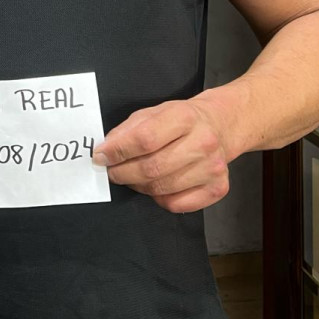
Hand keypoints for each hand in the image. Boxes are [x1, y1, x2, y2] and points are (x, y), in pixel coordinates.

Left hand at [91, 97, 230, 212]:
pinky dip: (158, 199)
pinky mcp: (218, 188)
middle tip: (112, 172)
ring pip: (162, 189)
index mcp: (184, 117)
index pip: (145, 139)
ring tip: (132, 177)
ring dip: (138, 186)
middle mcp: (203, 142)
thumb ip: (127, 131)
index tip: (100, 157)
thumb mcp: (152, 113)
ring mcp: (214, 167)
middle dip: (123, 173)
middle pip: (152, 168)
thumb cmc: (179, 120)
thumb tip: (105, 151)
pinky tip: (155, 187)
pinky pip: (177, 204)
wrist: (218, 125)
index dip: (118, 151)